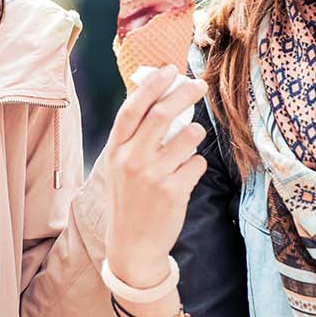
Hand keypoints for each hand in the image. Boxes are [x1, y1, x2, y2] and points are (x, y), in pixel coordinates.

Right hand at [103, 65, 208, 288]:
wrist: (132, 246)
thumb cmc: (129, 200)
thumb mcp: (119, 166)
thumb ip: (135, 137)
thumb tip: (159, 99)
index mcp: (115, 150)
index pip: (133, 108)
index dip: (152, 85)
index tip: (169, 70)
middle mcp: (131, 160)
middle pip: (163, 114)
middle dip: (185, 93)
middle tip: (199, 85)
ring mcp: (153, 176)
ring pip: (188, 136)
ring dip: (195, 133)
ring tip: (190, 140)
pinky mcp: (174, 192)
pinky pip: (197, 163)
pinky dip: (196, 164)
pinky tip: (185, 175)